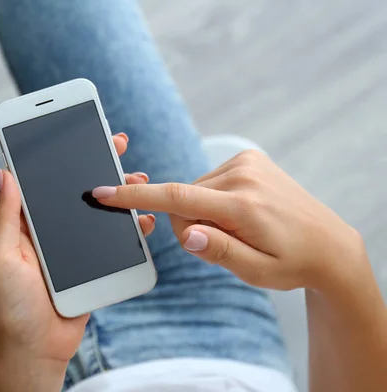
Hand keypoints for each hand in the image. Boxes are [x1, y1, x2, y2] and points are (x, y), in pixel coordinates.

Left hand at [0, 134, 155, 390]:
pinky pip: (113, 242)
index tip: (75, 129)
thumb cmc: (8, 308)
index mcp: (25, 226)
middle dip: (98, 165)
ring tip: (137, 176)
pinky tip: (143, 219)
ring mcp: (73, 249)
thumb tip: (4, 172)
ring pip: (100, 213)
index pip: (43, 181)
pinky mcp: (92, 267)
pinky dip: (130, 229)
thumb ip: (6, 216)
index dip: (58, 155)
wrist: (33, 351)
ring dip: (120, 193)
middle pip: (77, 191)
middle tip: (116, 143)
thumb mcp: (0, 257)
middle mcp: (50, 232)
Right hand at [92, 149, 364, 291]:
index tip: (101, 192)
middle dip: (191, 226)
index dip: (134, 197)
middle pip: (183, 201)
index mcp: (242, 206)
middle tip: (224, 243)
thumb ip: (219, 251)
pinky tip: (242, 212)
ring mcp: (246, 163)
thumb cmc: (292, 263)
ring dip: (205, 213)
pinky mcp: (249, 158)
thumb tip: (187, 233)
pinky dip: (215, 199)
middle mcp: (243, 176)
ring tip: (239, 228)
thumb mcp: (255, 271)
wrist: (328, 244)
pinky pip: (209, 181)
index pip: (176, 198)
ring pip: (195, 191)